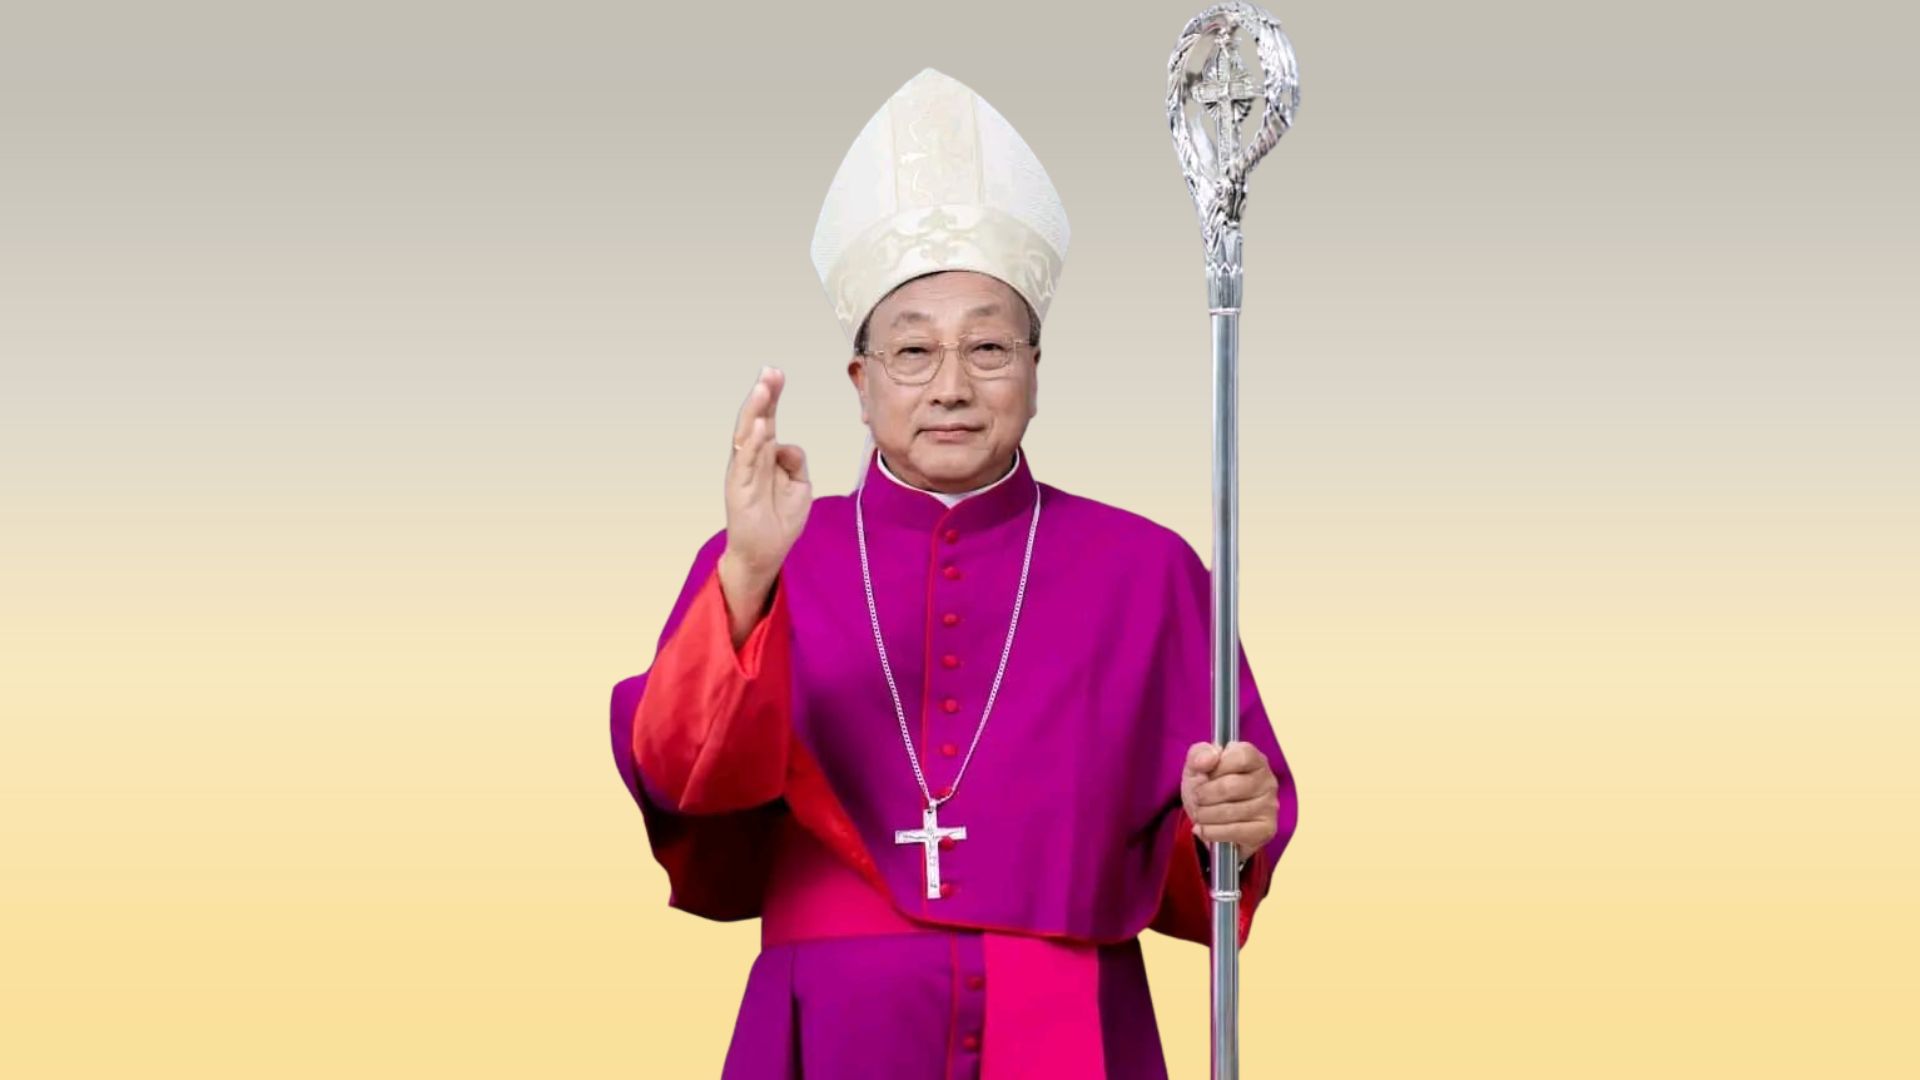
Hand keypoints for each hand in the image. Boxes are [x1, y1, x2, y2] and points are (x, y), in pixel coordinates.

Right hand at [719, 367, 810, 642]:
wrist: (766, 553)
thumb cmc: (780, 519)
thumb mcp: (800, 487)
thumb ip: (796, 462)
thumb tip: (787, 444)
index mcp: (766, 456)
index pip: (769, 420)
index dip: (772, 397)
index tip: (777, 373)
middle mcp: (751, 459)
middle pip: (756, 421)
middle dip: (763, 396)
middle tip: (769, 371)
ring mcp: (743, 473)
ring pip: (748, 436)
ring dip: (756, 412)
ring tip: (764, 390)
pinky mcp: (739, 489)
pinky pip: (746, 462)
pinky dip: (753, 444)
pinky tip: (761, 427)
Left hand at [1181, 741, 1279, 868]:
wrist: (1210, 817)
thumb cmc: (1206, 786)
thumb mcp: (1196, 766)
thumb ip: (1199, 755)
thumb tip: (1210, 758)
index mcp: (1254, 758)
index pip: (1240, 757)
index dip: (1216, 768)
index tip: (1204, 775)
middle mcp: (1267, 780)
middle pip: (1230, 787)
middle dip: (1204, 795)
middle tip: (1197, 799)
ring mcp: (1269, 806)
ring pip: (1230, 812)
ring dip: (1205, 815)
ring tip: (1199, 814)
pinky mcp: (1266, 829)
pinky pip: (1234, 832)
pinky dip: (1211, 832)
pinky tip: (1203, 829)